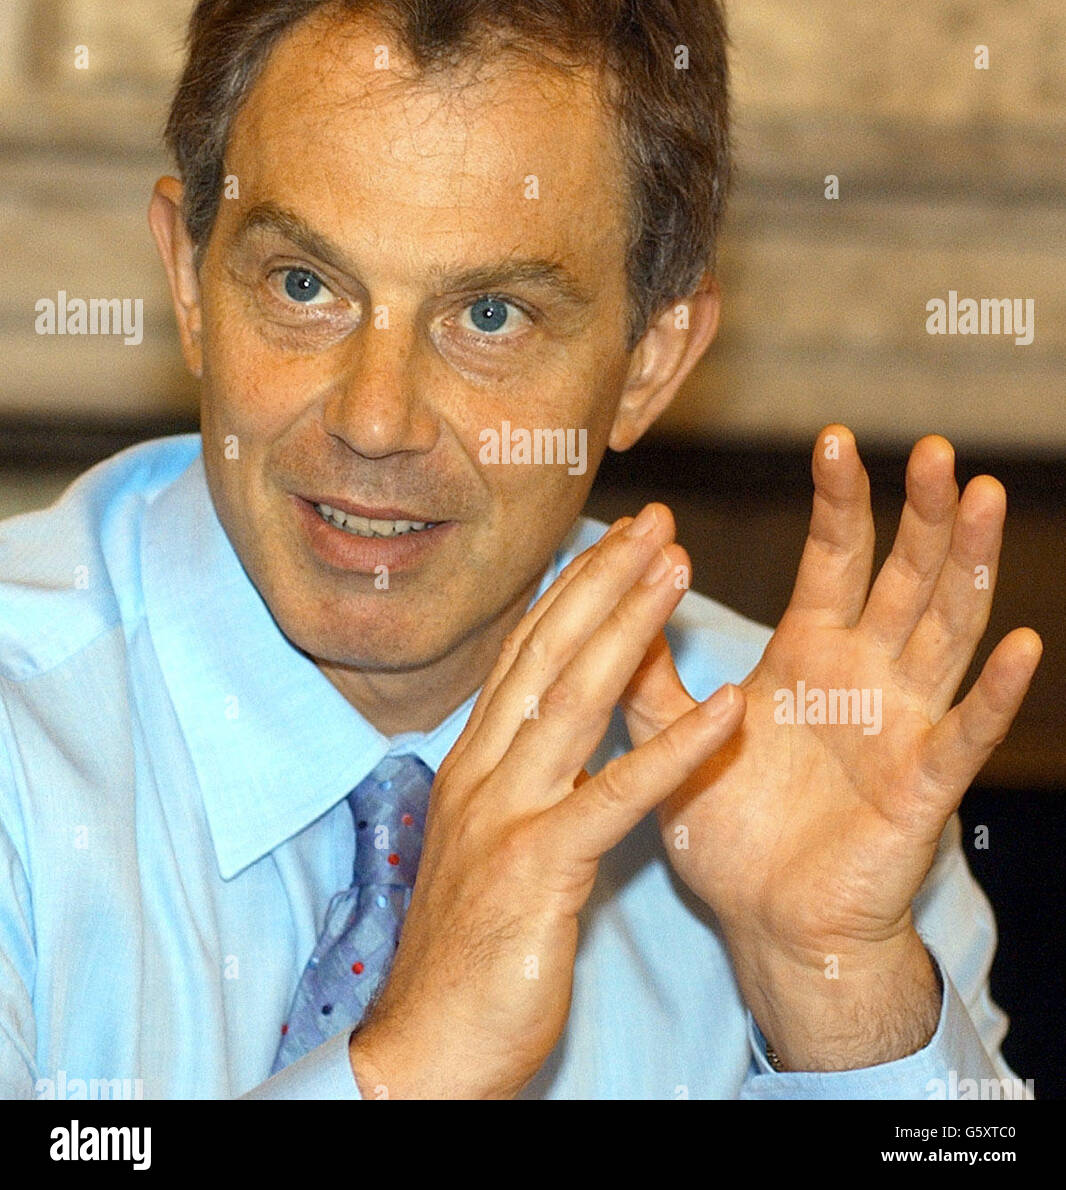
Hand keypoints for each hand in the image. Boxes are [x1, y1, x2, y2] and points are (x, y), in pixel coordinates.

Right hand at [349, 505, 745, 1098]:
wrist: (423, 1051)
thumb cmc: (466, 954)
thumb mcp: (490, 846)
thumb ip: (521, 783)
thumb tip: (556, 736)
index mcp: (474, 765)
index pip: (525, 656)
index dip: (570, 590)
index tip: (614, 539)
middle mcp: (483, 773)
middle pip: (547, 653)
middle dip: (602, 578)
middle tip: (656, 519)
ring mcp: (504, 815)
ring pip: (574, 699)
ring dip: (630, 627)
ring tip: (679, 566)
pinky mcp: (536, 869)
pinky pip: (615, 796)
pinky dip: (674, 750)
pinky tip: (728, 710)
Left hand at [622, 427, 1041, 1068]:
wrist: (764, 923)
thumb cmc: (726, 826)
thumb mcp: (670, 733)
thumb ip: (648, 663)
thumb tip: (635, 576)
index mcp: (810, 653)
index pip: (833, 559)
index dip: (838, 501)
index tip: (834, 438)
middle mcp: (866, 676)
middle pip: (904, 577)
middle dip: (920, 514)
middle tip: (934, 448)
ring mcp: (902, 726)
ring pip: (946, 632)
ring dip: (965, 568)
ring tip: (982, 500)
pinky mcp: (922, 788)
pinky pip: (964, 735)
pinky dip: (993, 695)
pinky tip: (1022, 647)